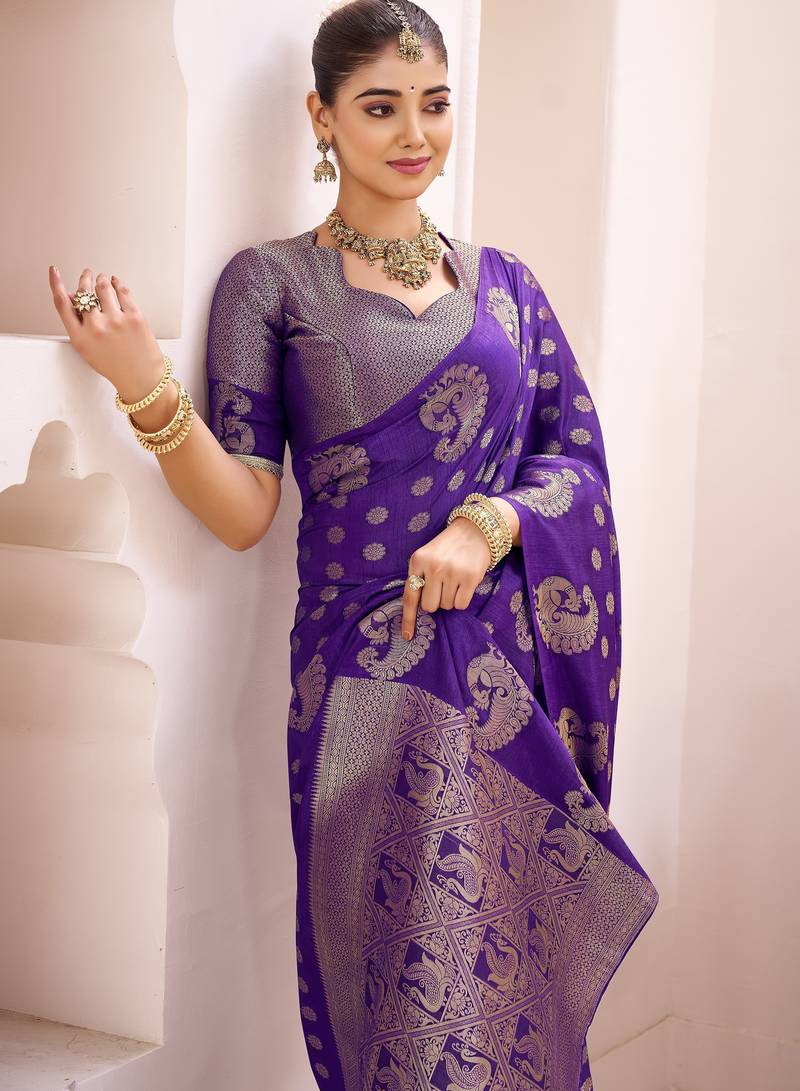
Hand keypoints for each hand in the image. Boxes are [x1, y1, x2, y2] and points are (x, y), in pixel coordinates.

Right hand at [48, 265, 163, 398]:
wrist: (141, 379)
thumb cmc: (115, 366)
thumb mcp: (88, 349)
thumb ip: (78, 324)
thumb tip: (73, 297)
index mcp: (80, 338)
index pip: (62, 304)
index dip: (57, 284)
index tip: (55, 272)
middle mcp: (96, 328)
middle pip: (84, 292)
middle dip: (85, 279)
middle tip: (87, 274)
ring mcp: (116, 321)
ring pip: (103, 287)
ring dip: (101, 279)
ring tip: (102, 278)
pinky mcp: (134, 317)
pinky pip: (122, 291)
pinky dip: (117, 283)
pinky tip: (116, 282)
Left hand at [401, 516, 492, 640]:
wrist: (475, 530)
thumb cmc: (448, 547)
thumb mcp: (427, 555)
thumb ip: (420, 577)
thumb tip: (418, 609)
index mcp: (418, 560)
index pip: (410, 596)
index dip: (408, 618)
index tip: (407, 635)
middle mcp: (433, 567)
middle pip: (430, 606)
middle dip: (436, 602)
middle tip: (443, 587)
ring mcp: (452, 572)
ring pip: (446, 606)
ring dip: (451, 598)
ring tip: (455, 580)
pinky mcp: (470, 578)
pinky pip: (461, 604)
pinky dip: (462, 599)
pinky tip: (464, 584)